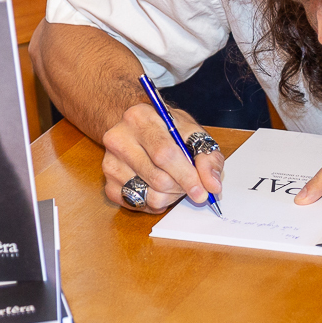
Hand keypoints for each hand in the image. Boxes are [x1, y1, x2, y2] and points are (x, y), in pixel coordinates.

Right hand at [101, 103, 222, 212]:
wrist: (137, 127)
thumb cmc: (166, 129)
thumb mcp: (192, 132)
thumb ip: (207, 157)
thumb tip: (213, 185)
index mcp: (140, 118)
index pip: (164, 154)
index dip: (186, 176)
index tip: (202, 191)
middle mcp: (119, 138)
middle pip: (158, 178)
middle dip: (182, 188)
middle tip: (193, 186)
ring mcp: (110, 162)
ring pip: (150, 195)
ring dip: (172, 196)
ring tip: (176, 182)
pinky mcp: (108, 183)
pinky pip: (139, 204)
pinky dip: (156, 202)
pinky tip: (160, 188)